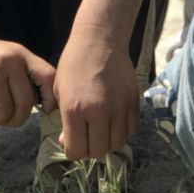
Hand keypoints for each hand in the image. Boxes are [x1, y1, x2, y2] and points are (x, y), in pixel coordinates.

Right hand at [0, 29, 55, 127]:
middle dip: (16, 119)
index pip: (48, 77)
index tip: (45, 110)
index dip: (51, 99)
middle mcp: (9, 62)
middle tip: (3, 118)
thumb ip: (23, 75)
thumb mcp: (5, 56)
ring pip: (5, 114)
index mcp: (20, 55)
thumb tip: (45, 106)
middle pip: (26, 105)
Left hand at [54, 22, 137, 160]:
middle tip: (87, 136)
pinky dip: (122, 131)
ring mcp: (118, 108)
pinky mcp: (133, 102)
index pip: (76, 152)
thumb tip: (67, 143)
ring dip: (108, 141)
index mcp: (74, 110)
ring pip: (116, 144)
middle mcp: (98, 112)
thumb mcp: (60, 91)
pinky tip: (114, 121)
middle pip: (98, 152)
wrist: (100, 40)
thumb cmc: (74, 64)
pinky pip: (131, 131)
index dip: (72, 150)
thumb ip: (63, 120)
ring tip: (101, 129)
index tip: (72, 141)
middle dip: (90, 148)